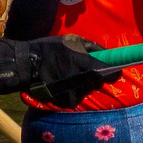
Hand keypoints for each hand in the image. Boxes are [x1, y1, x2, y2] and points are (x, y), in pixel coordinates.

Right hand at [0, 34, 116, 104]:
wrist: (25, 64)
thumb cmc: (50, 49)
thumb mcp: (71, 41)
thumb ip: (92, 48)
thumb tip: (110, 55)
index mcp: (78, 60)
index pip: (104, 71)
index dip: (113, 73)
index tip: (116, 72)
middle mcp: (75, 77)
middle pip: (97, 83)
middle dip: (96, 78)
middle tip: (86, 72)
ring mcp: (68, 91)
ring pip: (86, 92)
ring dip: (83, 86)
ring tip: (70, 77)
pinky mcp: (61, 102)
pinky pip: (75, 99)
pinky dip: (72, 94)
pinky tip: (63, 85)